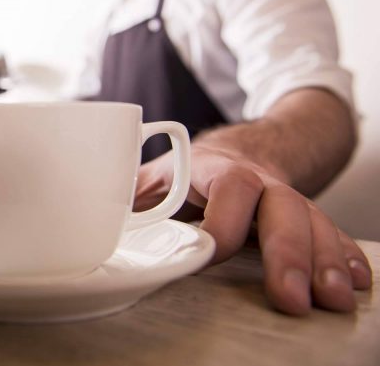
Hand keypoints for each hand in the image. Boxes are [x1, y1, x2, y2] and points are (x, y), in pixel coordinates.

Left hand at [136, 144, 372, 314]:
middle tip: (293, 297)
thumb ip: (130, 191)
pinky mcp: (302, 217)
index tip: (212, 254)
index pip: (230, 186)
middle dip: (289, 252)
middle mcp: (259, 181)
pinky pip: (329, 232)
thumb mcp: (155, 175)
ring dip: (325, 260)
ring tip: (333, 299)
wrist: (235, 151)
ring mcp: (285, 199)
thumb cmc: (188, 172)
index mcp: (217, 169)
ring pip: (312, 221)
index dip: (226, 222)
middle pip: (282, 206)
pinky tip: (357, 282)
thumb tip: (96, 210)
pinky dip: (345, 255)